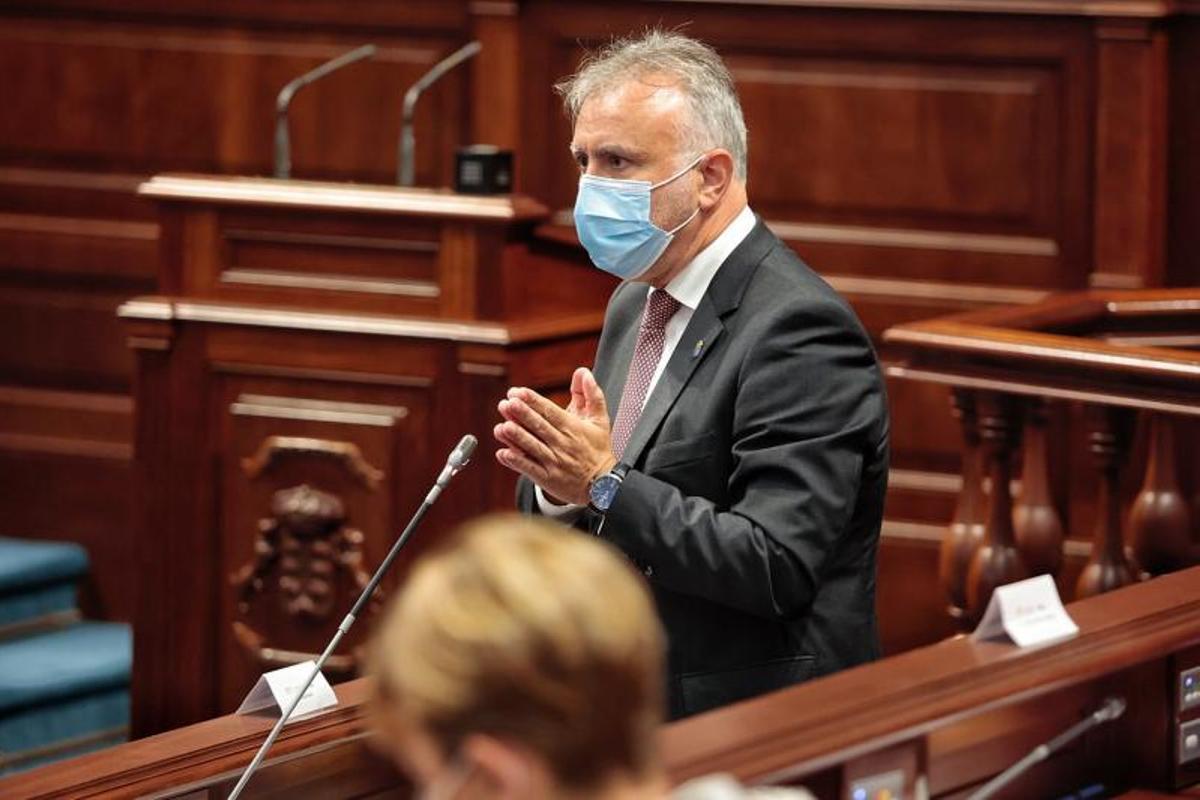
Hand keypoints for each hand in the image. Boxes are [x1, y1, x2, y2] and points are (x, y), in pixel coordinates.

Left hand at [494, 367, 616, 505]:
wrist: (603, 484)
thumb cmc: (598, 449)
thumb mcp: (600, 419)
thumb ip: (591, 394)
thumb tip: (583, 372)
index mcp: (572, 428)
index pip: (550, 411)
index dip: (533, 401)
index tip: (517, 392)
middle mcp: (562, 444)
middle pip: (539, 427)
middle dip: (522, 415)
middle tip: (506, 404)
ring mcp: (554, 463)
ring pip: (533, 448)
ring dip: (517, 437)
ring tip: (502, 427)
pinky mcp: (548, 479)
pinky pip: (530, 469)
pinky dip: (516, 462)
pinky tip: (503, 453)